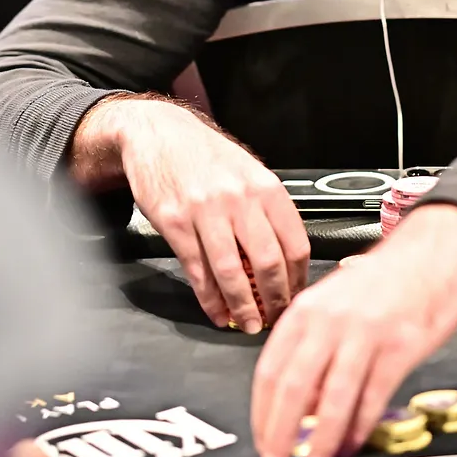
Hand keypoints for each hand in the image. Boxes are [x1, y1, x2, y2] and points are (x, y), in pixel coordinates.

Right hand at [73, 97, 309, 331]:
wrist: (157, 132)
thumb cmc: (205, 154)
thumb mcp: (248, 171)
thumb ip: (267, 210)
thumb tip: (286, 257)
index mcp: (265, 187)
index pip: (295, 243)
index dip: (298, 278)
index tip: (296, 296)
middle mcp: (239, 198)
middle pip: (268, 262)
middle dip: (275, 299)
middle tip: (276, 318)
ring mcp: (206, 211)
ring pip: (231, 273)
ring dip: (243, 306)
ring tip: (249, 324)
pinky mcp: (175, 223)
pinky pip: (197, 271)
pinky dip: (210, 299)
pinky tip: (217, 312)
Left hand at [250, 203, 456, 456]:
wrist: (431, 249)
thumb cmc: (381, 281)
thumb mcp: (333, 303)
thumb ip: (311, 345)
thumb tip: (296, 404)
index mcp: (306, 310)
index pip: (270, 370)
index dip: (262, 413)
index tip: (263, 441)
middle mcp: (330, 319)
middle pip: (294, 386)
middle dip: (281, 432)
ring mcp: (365, 332)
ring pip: (334, 397)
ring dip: (322, 438)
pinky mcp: (400, 345)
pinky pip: (374, 395)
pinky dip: (360, 426)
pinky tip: (353, 443)